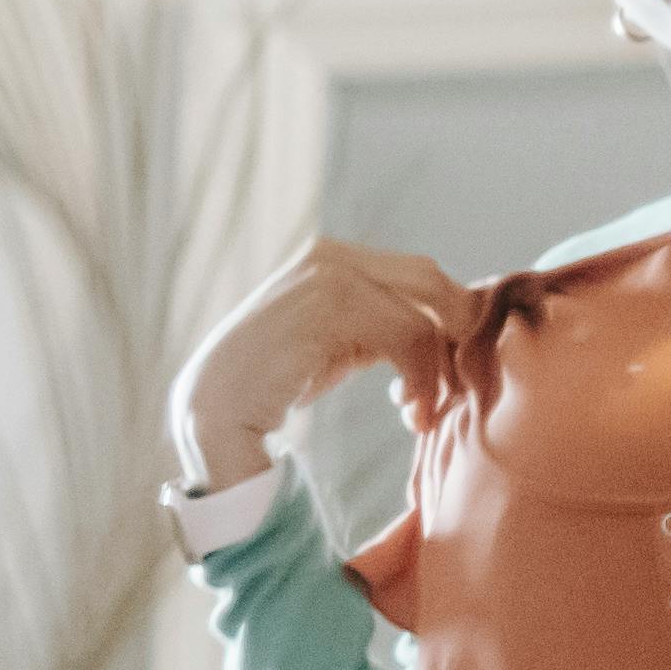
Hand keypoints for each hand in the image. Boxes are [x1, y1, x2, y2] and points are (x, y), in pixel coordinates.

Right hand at [166, 239, 486, 493]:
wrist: (215, 408)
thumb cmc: (276, 383)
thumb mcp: (337, 342)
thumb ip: (381, 323)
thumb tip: (452, 328)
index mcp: (333, 256)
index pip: (422, 275)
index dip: (449, 321)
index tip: (447, 377)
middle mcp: (331, 255)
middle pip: (432, 280)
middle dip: (455, 336)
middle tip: (450, 390)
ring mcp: (328, 276)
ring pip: (423, 315)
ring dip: (436, 373)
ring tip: (418, 414)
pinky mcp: (329, 306)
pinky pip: (407, 336)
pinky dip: (421, 380)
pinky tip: (406, 412)